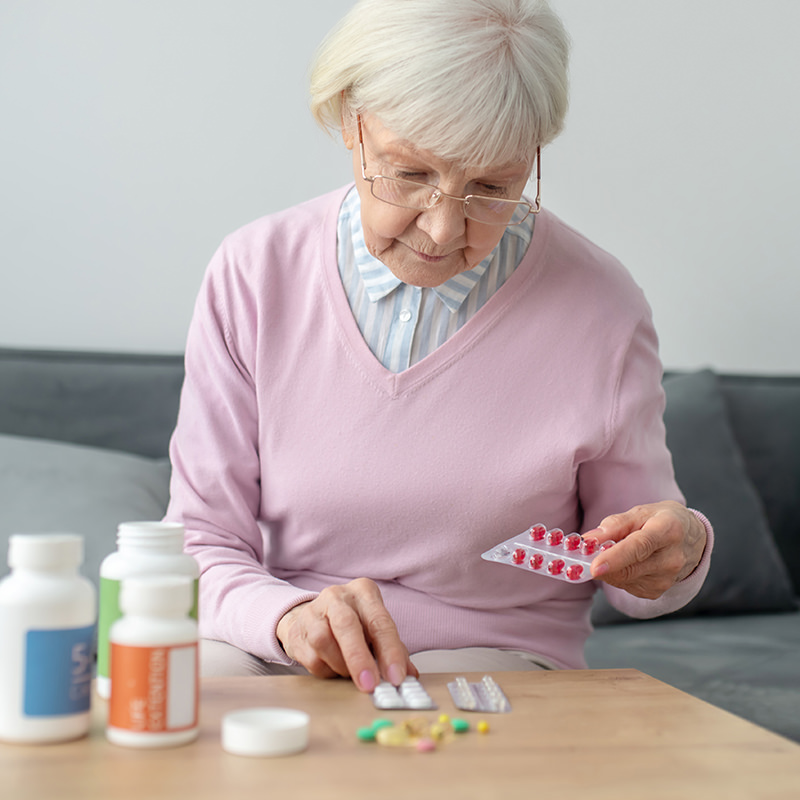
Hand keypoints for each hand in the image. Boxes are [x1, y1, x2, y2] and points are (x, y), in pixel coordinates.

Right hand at [276, 578, 416, 691]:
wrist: (312, 619)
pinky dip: (327, 670)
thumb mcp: (375, 630)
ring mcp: (313, 612)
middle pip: (347, 625)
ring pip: (324, 641)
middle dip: (359, 658)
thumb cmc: (352, 625)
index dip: (390, 651)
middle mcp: (337, 596)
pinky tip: (333, 667)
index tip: (396, 676)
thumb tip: (409, 676)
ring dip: (341, 665)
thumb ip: (393, 650)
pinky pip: (312, 658)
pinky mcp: (297, 632)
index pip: (380, 621)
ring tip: (350, 672)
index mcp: (363, 592)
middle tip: (370, 684)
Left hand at [586, 501, 706, 598]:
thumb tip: (588, 540)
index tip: (594, 567)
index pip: (639, 547)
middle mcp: (672, 559)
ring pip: (623, 579)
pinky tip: (628, 563)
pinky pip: (626, 586)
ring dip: (610, 568)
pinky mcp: (658, 591)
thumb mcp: (641, 512)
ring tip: (617, 551)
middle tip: (587, 554)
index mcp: (668, 531)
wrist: (692, 539)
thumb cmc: (662, 521)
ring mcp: (667, 579)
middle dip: (602, 564)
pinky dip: (618, 575)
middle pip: (628, 568)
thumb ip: (614, 525)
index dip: (615, 558)